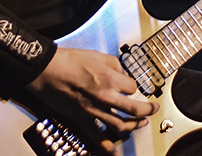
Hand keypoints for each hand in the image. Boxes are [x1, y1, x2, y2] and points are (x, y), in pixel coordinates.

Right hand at [26, 47, 156, 154]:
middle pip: (134, 109)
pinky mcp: (82, 119)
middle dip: (147, 110)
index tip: (130, 85)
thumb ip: (115, 65)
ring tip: (141, 123)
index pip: (133, 87)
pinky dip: (106, 146)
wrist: (48, 70)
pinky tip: (114, 151)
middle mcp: (105, 97)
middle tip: (153, 109)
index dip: (134, 86)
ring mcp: (94, 111)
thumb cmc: (70, 60)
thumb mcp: (99, 55)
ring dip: (134, 125)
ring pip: (120, 124)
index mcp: (110, 79)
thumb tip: (122, 74)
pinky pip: (96, 136)